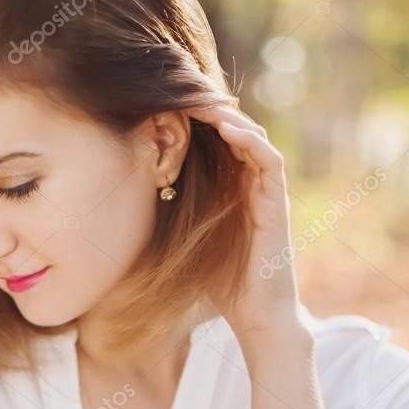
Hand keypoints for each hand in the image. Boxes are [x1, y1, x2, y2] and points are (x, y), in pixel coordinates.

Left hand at [185, 104, 303, 348]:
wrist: (256, 317)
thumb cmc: (222, 286)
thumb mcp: (188, 245)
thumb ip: (172, 222)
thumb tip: (130, 212)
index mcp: (231, 193)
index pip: (214, 147)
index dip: (195, 126)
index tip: (165, 110)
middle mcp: (250, 188)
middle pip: (233, 135)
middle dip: (209, 112)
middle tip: (182, 91)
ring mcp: (266, 194)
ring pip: (253, 139)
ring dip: (229, 118)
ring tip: (203, 101)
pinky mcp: (277, 204)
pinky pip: (269, 161)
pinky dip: (252, 141)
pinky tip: (229, 129)